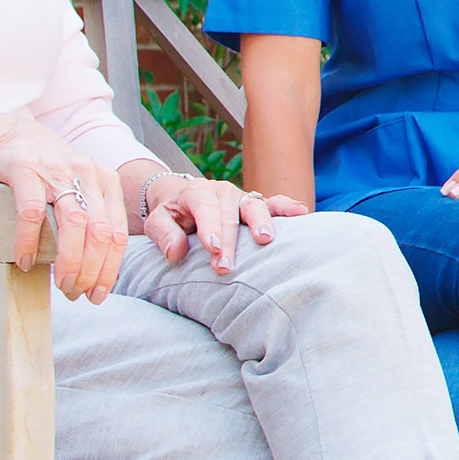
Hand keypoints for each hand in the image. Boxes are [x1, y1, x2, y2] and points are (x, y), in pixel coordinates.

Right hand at [0, 109, 127, 301]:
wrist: (11, 135)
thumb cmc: (49, 171)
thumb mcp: (81, 187)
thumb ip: (95, 219)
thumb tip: (103, 270)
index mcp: (106, 181)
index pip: (117, 234)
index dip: (109, 270)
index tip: (97, 294)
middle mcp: (86, 174)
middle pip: (99, 232)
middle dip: (90, 271)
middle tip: (75, 293)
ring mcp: (57, 171)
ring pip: (73, 223)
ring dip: (69, 261)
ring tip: (60, 285)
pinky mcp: (26, 171)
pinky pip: (31, 213)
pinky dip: (29, 242)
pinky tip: (25, 261)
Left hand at [142, 174, 309, 274]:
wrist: (181, 199)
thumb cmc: (171, 215)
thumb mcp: (157, 221)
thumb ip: (163, 234)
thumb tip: (175, 252)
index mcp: (196, 192)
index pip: (204, 208)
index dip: (209, 227)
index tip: (211, 248)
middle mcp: (221, 191)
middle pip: (228, 215)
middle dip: (229, 241)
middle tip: (225, 267)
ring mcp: (240, 197)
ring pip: (253, 206)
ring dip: (260, 222)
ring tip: (265, 238)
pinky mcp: (254, 205)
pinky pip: (272, 203)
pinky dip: (286, 207)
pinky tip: (301, 212)